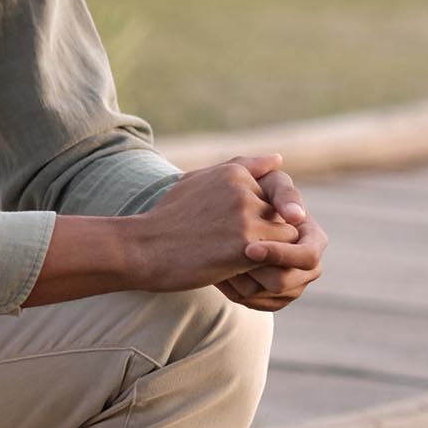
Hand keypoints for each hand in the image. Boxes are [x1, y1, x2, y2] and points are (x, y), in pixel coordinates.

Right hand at [118, 153, 311, 294]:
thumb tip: (279, 159)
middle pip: (281, 217)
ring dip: (268, 252)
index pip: (272, 197)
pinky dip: (263, 268)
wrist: (142, 248)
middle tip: (230, 246)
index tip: (225, 229)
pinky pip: (277, 259)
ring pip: (285, 238)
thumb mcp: (198, 180)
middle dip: (266, 235)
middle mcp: (244, 190)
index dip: (255, 219)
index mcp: (235, 172)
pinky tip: (235, 268)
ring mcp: (246, 217)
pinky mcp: (246, 246)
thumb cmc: (168, 218)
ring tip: (235, 258)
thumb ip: (242, 168)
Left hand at [216, 155, 326, 311]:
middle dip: (255, 273)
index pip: (306, 256)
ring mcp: (293, 284)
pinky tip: (218, 273)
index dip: (280, 255)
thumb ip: (283, 192)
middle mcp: (309, 266)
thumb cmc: (253, 192)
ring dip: (240, 281)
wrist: (229, 213)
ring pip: (267, 296)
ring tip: (217, 264)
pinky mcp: (274, 297)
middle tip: (226, 263)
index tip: (249, 250)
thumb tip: (296, 215)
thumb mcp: (267, 184)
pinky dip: (235, 292)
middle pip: (286, 283)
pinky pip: (256, 305)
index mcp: (313, 239)